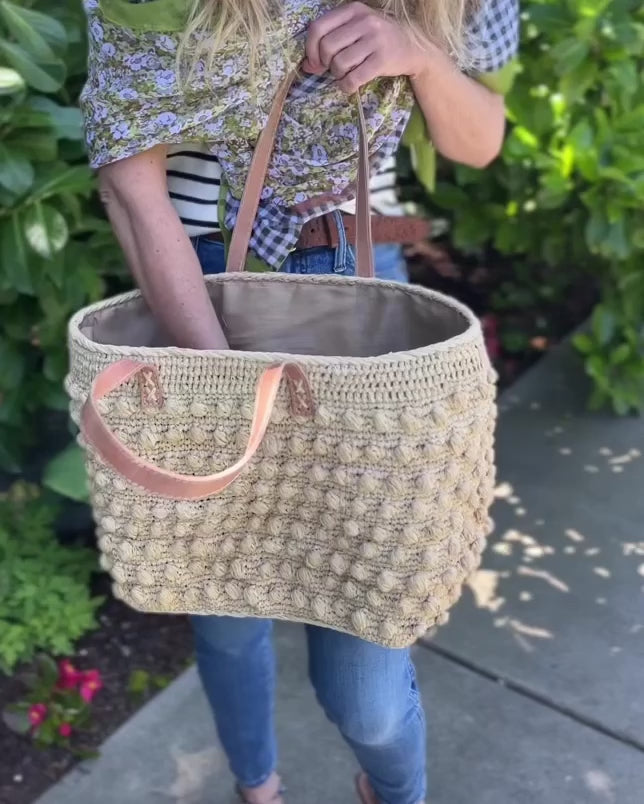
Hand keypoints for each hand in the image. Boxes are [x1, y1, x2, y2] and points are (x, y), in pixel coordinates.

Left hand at [303, 2, 427, 92]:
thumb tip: (306, 66)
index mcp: (353, 9)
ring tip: (345, 74)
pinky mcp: (382, 60)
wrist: (412, 48)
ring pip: (339, 63)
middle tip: (333, 68)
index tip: (316, 61)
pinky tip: (349, 85)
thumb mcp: (355, 31)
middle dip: (325, 63)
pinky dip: (346, 86)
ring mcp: (375, 39)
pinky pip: (353, 78)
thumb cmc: (377, 40)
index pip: (318, 28)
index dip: (310, 49)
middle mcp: (364, 21)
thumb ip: (330, 42)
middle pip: (327, 47)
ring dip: (337, 75)